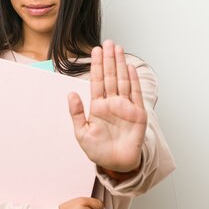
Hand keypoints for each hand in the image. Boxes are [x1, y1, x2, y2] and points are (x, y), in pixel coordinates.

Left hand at [68, 40, 147, 171]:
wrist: (117, 165)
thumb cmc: (99, 151)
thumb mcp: (82, 133)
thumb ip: (76, 113)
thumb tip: (70, 93)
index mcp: (98, 106)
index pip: (97, 81)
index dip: (97, 65)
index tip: (95, 50)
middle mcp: (112, 103)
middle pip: (110, 76)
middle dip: (109, 59)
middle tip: (108, 42)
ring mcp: (125, 107)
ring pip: (122, 81)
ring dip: (120, 64)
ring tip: (118, 49)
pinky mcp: (137, 114)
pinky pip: (135, 94)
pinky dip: (133, 80)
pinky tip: (129, 67)